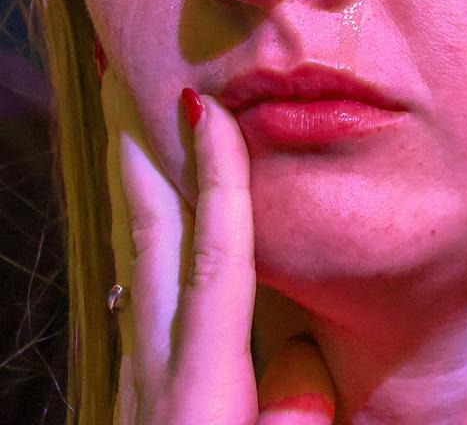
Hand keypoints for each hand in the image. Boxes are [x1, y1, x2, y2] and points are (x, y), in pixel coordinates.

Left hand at [101, 64, 336, 423]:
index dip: (217, 181)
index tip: (206, 111)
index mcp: (202, 387)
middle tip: (135, 105)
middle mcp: (157, 374)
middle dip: (146, 171)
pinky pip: (139, 309)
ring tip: (138, 156)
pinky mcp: (133, 405)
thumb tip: (301, 362)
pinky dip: (144, 260)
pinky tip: (149, 261)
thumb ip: (296, 416)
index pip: (215, 260)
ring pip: (138, 273)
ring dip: (140, 207)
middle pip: (154, 249)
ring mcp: (136, 388)